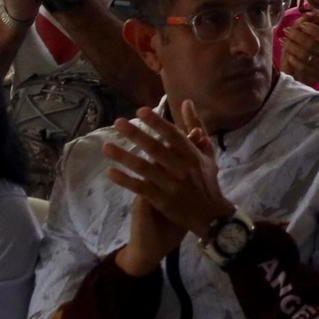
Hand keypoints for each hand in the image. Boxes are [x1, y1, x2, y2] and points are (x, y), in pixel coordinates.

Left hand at [102, 100, 233, 241]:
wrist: (211, 216)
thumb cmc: (207, 181)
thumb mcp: (207, 154)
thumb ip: (197, 128)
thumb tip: (186, 102)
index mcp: (193, 155)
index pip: (173, 135)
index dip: (157, 123)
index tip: (141, 111)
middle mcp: (182, 168)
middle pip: (156, 149)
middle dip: (136, 134)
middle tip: (118, 123)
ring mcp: (171, 185)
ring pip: (145, 168)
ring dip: (124, 157)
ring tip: (107, 147)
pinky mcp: (162, 200)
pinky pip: (140, 188)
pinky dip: (126, 180)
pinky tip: (111, 172)